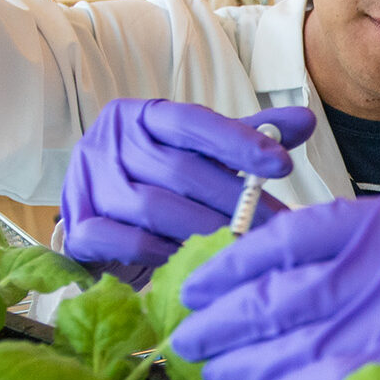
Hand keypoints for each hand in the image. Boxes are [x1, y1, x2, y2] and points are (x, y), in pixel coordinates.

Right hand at [61, 99, 316, 267]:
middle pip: (179, 169)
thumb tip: (303, 121)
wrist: (98, 224)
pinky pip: (123, 241)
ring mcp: (86, 185)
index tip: (282, 163)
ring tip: (241, 247)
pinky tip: (191, 262)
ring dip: (203, 229)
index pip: (193, 121)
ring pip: (152, 207)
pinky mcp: (76, 228)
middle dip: (234, 200)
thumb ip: (245, 139)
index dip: (238, 141)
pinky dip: (160, 252)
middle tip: (276, 225)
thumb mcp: (201, 155)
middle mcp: (108, 143)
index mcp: (140, 117)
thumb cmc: (158, 184)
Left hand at [171, 193, 379, 379]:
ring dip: (243, 363)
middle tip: (186, 333)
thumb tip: (276, 264)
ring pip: (294, 347)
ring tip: (210, 369)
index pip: (305, 233)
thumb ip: (375, 247)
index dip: (240, 258)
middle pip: (287, 294)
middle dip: (225, 318)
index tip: (201, 277)